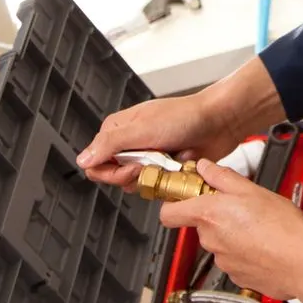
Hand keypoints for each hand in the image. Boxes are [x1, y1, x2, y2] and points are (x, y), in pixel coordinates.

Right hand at [75, 94, 244, 189]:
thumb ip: (110, 145)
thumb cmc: (185, 116)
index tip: (131, 166)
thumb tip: (83, 159)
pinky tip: (174, 170)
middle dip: (132, 176)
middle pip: (113, 176)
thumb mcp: (141, 129)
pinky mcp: (163, 169)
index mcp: (118, 130)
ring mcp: (147, 157)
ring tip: (165, 164)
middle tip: (150, 165)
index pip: (95, 161)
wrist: (218, 122)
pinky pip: (154, 186)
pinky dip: (163, 182)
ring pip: (134, 184)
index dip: (111, 171)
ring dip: (150, 179)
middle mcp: (130, 144)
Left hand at [158, 161, 302, 302]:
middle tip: (241, 206)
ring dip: (232, 233)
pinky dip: (244, 252)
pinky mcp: (236, 276)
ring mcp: (222, 261)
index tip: (188, 194)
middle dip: (217, 215)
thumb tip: (206, 168)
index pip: (168, 213)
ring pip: (219, 242)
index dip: (174, 203)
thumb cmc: (282, 228)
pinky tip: (263, 245)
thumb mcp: (253, 190)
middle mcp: (210, 240)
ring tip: (259, 226)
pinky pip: (233, 259)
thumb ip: (223, 178)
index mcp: (209, 215)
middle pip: (200, 224)